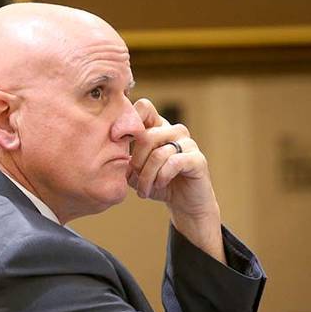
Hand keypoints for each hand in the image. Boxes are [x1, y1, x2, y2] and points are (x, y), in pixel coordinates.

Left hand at [128, 98, 223, 260]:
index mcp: (158, 128)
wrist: (185, 205)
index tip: (116, 138)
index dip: (128, 120)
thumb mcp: (137, 172)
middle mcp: (174, 131)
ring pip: (158, 153)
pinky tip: (160, 185)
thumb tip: (113, 151)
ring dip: (147, 176)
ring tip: (145, 190)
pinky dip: (162, 177)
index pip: (144, 107)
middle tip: (135, 179)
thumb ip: (126, 159)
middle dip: (136, 162)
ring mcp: (188, 143)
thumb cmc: (159, 185)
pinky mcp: (197, 159)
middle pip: (146, 136)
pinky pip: (173, 162)